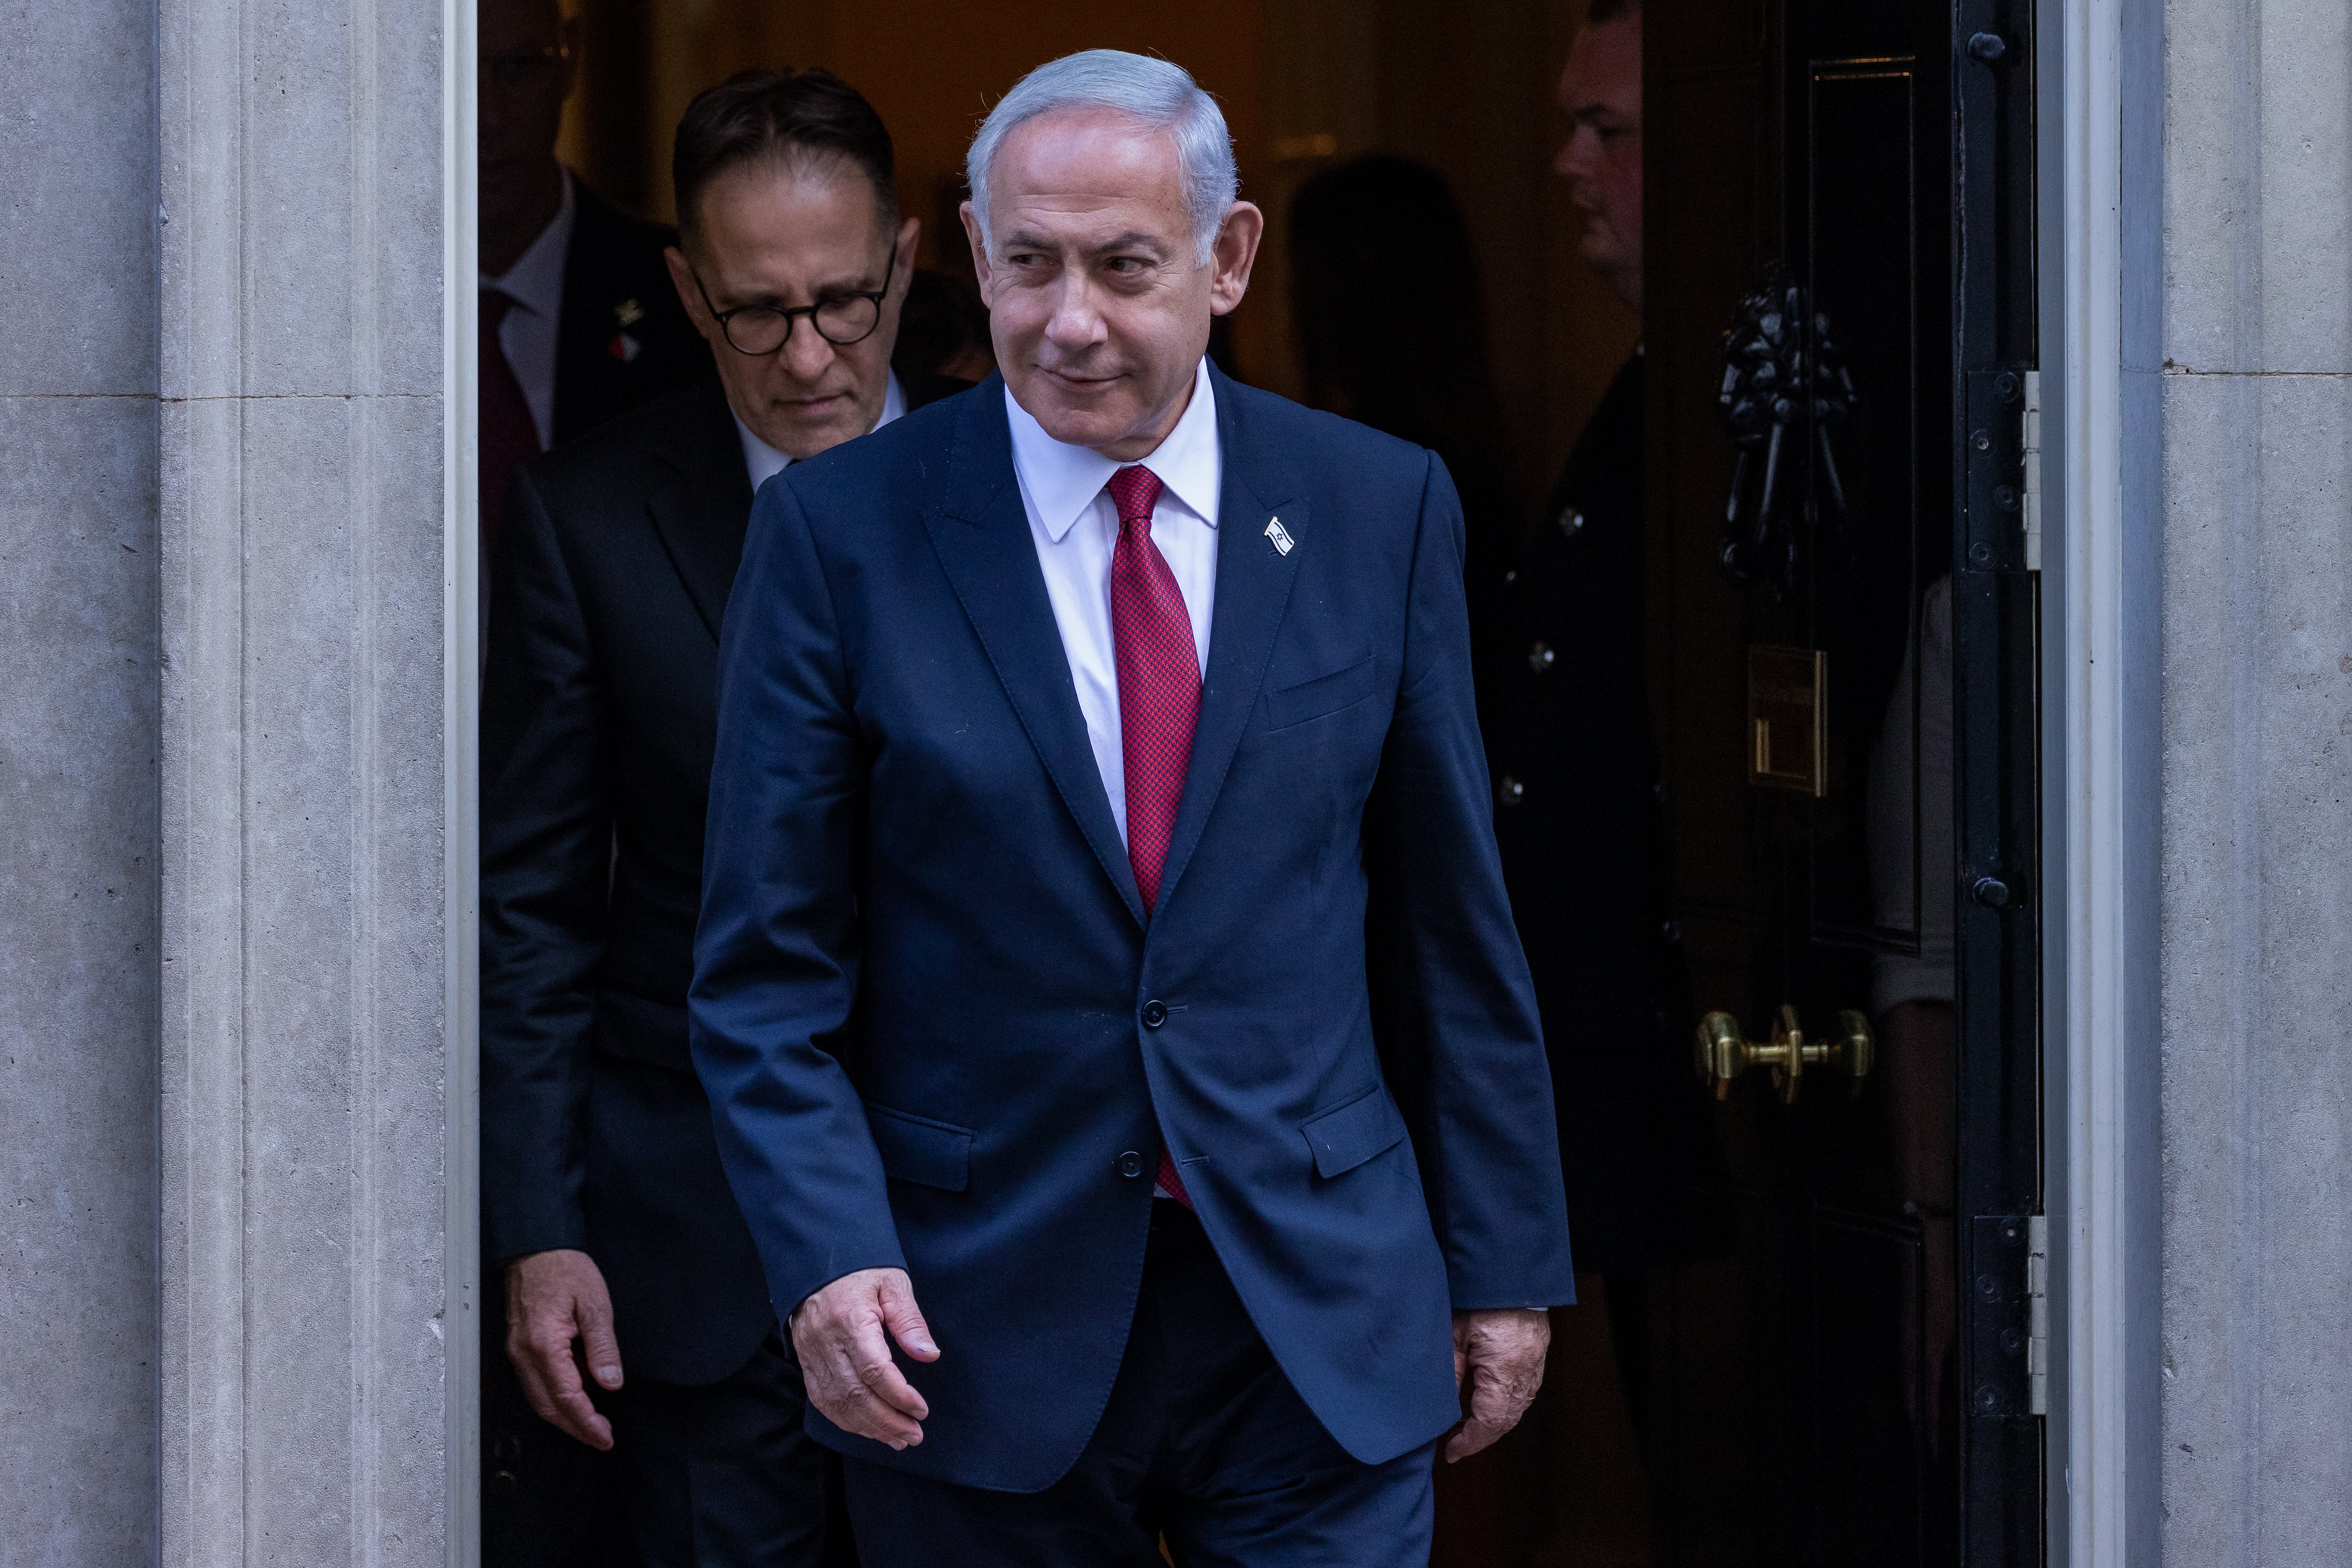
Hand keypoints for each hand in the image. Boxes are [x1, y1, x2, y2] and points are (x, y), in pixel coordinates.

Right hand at [505, 1248, 623, 1449]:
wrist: (536, 1246)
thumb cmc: (566, 1269)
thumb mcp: (595, 1304)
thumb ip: (602, 1347)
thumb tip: (611, 1384)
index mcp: (543, 1345)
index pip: (566, 1397)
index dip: (586, 1422)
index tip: (605, 1437)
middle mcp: (523, 1354)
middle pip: (547, 1406)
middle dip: (574, 1427)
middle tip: (601, 1438)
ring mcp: (516, 1350)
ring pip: (537, 1397)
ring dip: (563, 1416)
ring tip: (590, 1425)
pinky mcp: (517, 1344)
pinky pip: (533, 1382)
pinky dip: (553, 1397)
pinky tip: (573, 1397)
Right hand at [790, 1267, 940, 1449]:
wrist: (817, 1261)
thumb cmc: (861, 1271)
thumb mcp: (893, 1283)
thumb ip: (910, 1321)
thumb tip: (929, 1355)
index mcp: (850, 1320)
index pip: (874, 1370)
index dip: (899, 1396)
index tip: (921, 1410)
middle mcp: (826, 1342)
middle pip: (855, 1394)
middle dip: (887, 1421)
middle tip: (914, 1435)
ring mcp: (811, 1354)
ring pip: (837, 1403)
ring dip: (869, 1427)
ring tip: (897, 1439)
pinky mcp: (806, 1362)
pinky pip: (823, 1400)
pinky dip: (846, 1420)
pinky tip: (868, 1428)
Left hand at [1446, 1307, 1550, 1461]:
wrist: (1510, 1274)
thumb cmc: (1479, 1299)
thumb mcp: (1453, 1334)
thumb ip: (1450, 1372)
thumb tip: (1441, 1408)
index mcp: (1505, 1369)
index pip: (1490, 1421)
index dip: (1470, 1442)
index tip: (1451, 1452)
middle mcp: (1526, 1374)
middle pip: (1506, 1421)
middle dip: (1480, 1437)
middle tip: (1456, 1444)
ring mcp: (1535, 1367)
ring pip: (1516, 1409)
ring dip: (1492, 1423)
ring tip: (1465, 1425)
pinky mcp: (1536, 1358)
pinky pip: (1522, 1393)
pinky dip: (1503, 1405)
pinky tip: (1483, 1402)